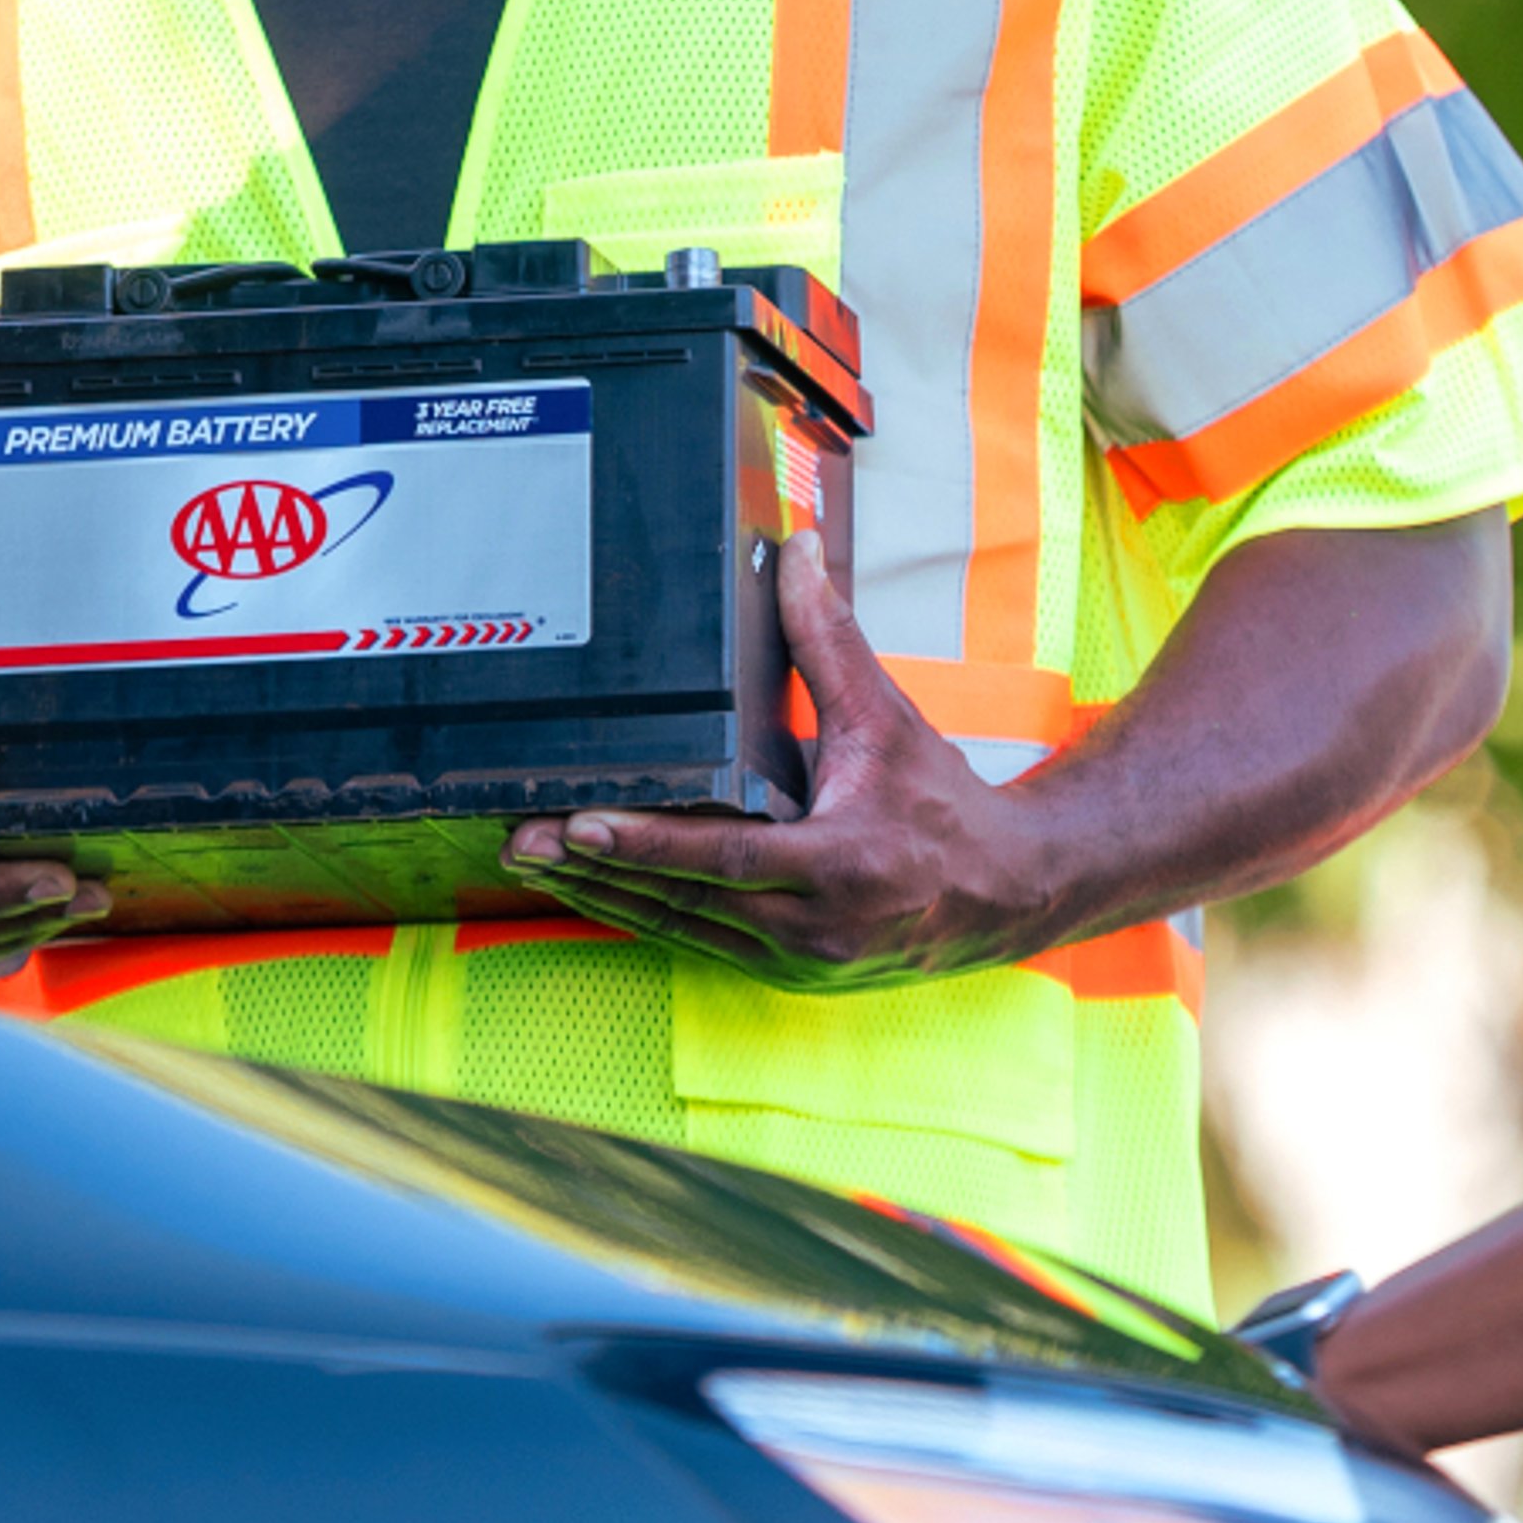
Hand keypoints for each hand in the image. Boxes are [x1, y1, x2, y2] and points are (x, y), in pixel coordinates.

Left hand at [502, 537, 1033, 981]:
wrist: (1004, 894)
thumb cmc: (943, 805)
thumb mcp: (886, 716)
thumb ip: (828, 637)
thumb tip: (798, 548)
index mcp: (842, 863)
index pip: (725, 856)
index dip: (647, 841)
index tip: (578, 823)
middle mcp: (813, 926)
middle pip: (682, 899)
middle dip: (594, 867)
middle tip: (518, 839)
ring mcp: (796, 961)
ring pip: (681, 928)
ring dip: (605, 894)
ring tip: (536, 861)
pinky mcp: (786, 974)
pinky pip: (699, 943)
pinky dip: (645, 913)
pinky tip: (597, 888)